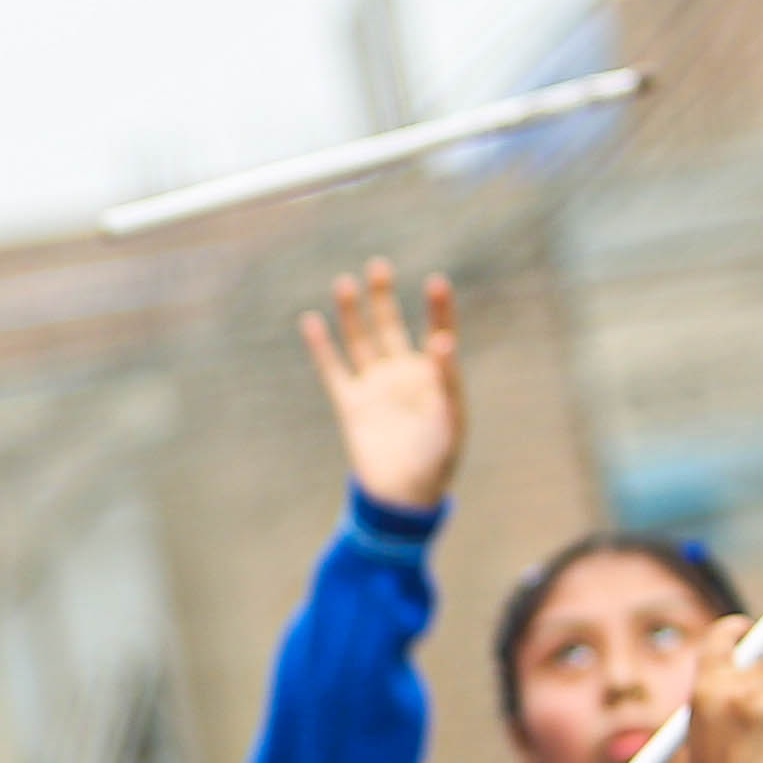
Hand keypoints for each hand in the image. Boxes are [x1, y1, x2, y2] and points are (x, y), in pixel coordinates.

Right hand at [296, 263, 462, 513]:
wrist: (403, 496)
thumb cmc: (437, 459)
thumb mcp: (451, 419)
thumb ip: (447, 380)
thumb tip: (442, 341)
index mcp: (435, 376)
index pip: (438, 331)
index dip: (438, 308)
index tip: (436, 282)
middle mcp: (404, 375)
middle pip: (392, 326)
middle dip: (384, 298)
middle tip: (379, 266)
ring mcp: (375, 387)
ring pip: (362, 341)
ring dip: (354, 314)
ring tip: (345, 282)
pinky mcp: (351, 405)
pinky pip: (334, 369)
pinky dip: (322, 347)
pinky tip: (311, 321)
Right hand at [686, 618, 762, 762]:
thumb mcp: (702, 727)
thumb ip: (720, 692)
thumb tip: (744, 666)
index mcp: (706, 689)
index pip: (722, 638)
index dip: (735, 631)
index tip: (744, 629)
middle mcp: (739, 689)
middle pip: (762, 665)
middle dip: (761, 684)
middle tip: (752, 715)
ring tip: (760, 747)